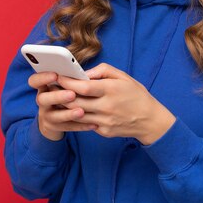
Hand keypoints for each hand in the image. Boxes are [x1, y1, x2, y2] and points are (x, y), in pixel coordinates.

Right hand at [27, 72, 97, 140]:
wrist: (54, 120)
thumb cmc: (64, 95)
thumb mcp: (63, 85)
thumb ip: (72, 79)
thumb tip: (86, 76)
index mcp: (43, 87)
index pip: (34, 81)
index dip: (42, 77)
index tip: (55, 75)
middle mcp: (42, 101)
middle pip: (42, 99)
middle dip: (57, 96)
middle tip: (72, 94)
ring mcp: (46, 115)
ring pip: (54, 116)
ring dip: (68, 114)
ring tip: (81, 111)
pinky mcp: (54, 127)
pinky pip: (67, 127)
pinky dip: (81, 126)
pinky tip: (93, 124)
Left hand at [57, 63, 175, 144]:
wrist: (150, 120)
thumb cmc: (136, 95)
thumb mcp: (123, 76)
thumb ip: (102, 71)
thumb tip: (83, 73)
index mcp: (111, 90)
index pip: (83, 87)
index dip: (67, 82)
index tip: (59, 76)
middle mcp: (106, 107)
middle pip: (75, 102)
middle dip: (61, 93)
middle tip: (52, 86)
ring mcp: (104, 121)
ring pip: (76, 114)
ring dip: (65, 106)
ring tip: (58, 96)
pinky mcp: (103, 131)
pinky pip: (85, 123)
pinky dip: (76, 115)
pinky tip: (71, 109)